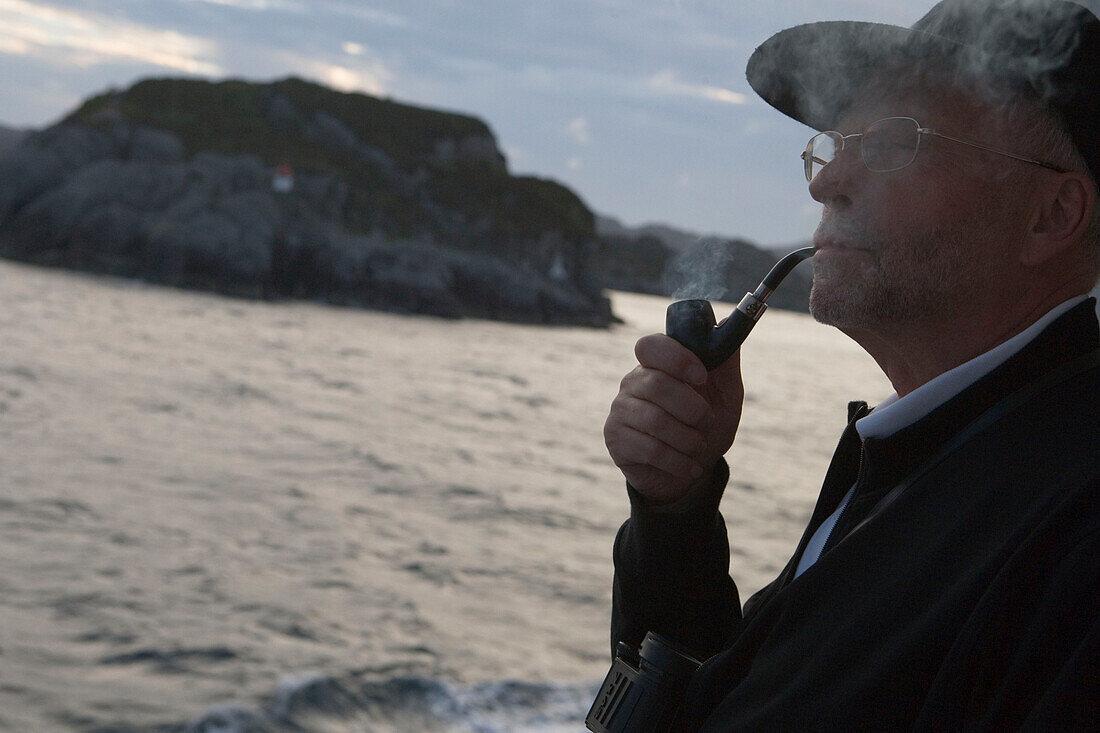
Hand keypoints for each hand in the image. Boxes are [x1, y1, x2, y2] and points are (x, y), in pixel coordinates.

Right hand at [604, 333, 743, 506]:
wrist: (687, 472)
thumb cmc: (705, 428)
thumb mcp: (725, 396)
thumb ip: (725, 363)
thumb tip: (726, 323)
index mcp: (656, 364)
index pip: (651, 346)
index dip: (676, 358)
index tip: (701, 376)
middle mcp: (632, 382)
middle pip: (656, 385)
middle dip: (692, 408)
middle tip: (706, 421)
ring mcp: (620, 410)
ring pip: (655, 420)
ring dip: (687, 439)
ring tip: (697, 448)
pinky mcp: (615, 439)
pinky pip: (649, 448)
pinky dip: (678, 461)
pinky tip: (688, 466)